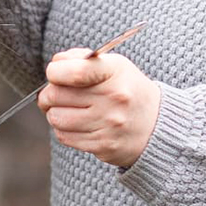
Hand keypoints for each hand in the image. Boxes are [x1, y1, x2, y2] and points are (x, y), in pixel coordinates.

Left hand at [38, 48, 161, 168]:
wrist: (157, 126)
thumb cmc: (127, 90)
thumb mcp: (113, 65)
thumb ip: (80, 59)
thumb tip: (55, 65)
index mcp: (114, 73)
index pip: (73, 72)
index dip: (54, 71)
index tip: (55, 74)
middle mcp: (113, 99)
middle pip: (56, 95)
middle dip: (48, 94)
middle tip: (53, 94)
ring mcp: (108, 125)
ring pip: (56, 118)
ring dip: (54, 113)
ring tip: (67, 109)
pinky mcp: (103, 146)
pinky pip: (65, 137)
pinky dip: (64, 129)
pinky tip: (77, 124)